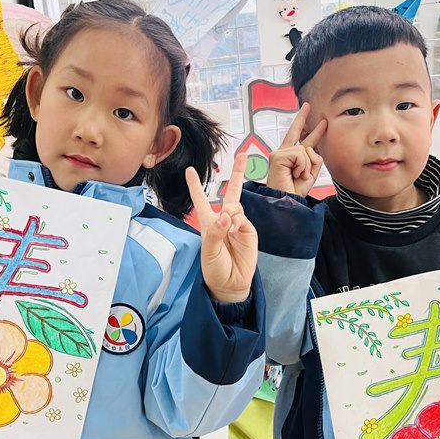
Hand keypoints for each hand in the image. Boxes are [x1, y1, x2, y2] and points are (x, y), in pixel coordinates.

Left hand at [186, 154, 257, 303]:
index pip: (201, 199)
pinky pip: (243, 217)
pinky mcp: (249, 231)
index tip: (189, 170)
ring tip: (228, 228)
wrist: (231, 284)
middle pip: (230, 192)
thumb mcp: (208, 251)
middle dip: (237, 173)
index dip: (194, 185)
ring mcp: (238, 224)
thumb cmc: (215, 269)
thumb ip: (215, 231)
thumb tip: (226, 214)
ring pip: (235, 205)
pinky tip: (234, 230)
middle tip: (242, 154)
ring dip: (231, 212)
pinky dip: (238, 221)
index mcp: (208, 223)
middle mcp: (224, 220)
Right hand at [266, 103, 326, 195]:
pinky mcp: (277, 156)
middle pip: (295, 132)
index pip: (302, 140)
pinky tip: (295, 174)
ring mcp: (278, 153)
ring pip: (304, 149)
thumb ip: (314, 158)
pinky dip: (302, 166)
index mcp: (291, 158)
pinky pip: (300, 154)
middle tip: (308, 105)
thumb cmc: (295, 191)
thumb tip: (309, 148)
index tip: (320, 121)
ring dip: (306, 166)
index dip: (311, 129)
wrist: (287, 202)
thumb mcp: (311, 173)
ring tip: (299, 176)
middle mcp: (283, 153)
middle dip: (302, 117)